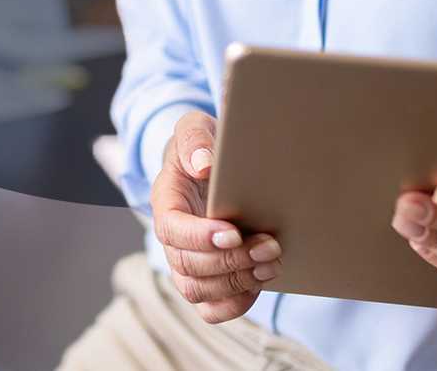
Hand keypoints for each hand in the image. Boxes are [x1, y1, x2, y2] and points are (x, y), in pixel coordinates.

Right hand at [150, 111, 282, 323]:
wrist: (209, 165)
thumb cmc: (203, 145)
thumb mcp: (196, 126)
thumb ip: (195, 138)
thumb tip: (203, 165)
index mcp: (166, 201)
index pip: (171, 229)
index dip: (199, 237)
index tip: (233, 233)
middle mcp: (171, 237)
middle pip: (187, 265)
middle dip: (230, 261)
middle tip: (269, 246)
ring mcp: (185, 261)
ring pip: (197, 290)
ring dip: (236, 282)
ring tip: (271, 262)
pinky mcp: (205, 279)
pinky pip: (208, 309)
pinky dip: (233, 305)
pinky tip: (258, 284)